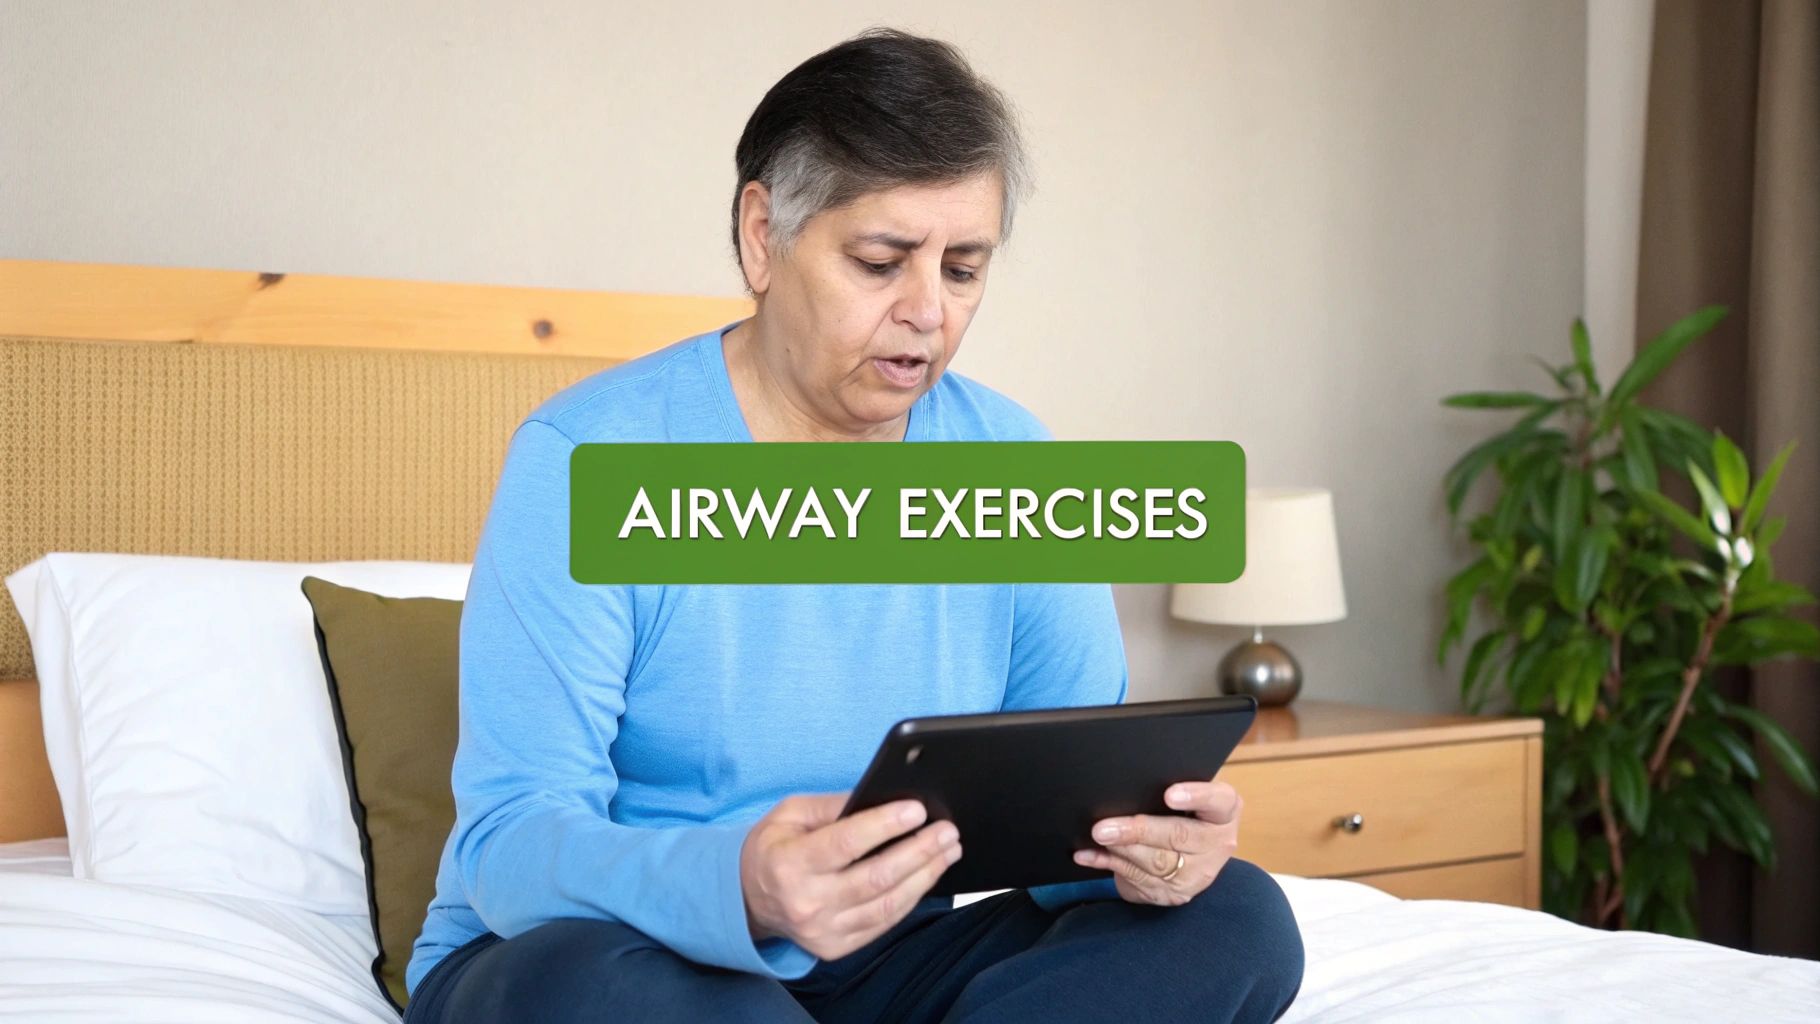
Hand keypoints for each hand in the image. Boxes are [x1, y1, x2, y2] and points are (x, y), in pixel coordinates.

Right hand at [740, 792, 961, 959]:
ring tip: (948, 850)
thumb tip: (882, 798)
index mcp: (790, 864)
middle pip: (876, 877)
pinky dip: (911, 898)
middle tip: (948, 830)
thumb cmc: (774, 849)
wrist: (748, 899)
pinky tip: (928, 875)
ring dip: (925, 875)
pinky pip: (884, 922)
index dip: (884, 825)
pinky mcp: (837, 947)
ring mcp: (823, 931)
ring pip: (887, 904)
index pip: (845, 843)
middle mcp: (807, 902)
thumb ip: (833, 806)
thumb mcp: (790, 815)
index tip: (917, 810)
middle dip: (919, 851)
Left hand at [1073, 779, 1241, 905]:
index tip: (1169, 794)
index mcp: (1224, 812)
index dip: (1196, 797)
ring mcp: (1199, 874)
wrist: (1190, 857)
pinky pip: (1138, 879)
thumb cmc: (1182, 813)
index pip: (1218, 800)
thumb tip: (1125, 783)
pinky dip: (1108, 864)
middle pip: (1179, 836)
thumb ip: (1164, 789)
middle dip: (1138, 830)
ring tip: (1098, 836)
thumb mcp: (1185, 798)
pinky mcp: (1175, 894)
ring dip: (1121, 850)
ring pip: (1157, 862)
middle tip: (1104, 827)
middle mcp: (1217, 844)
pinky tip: (1089, 855)